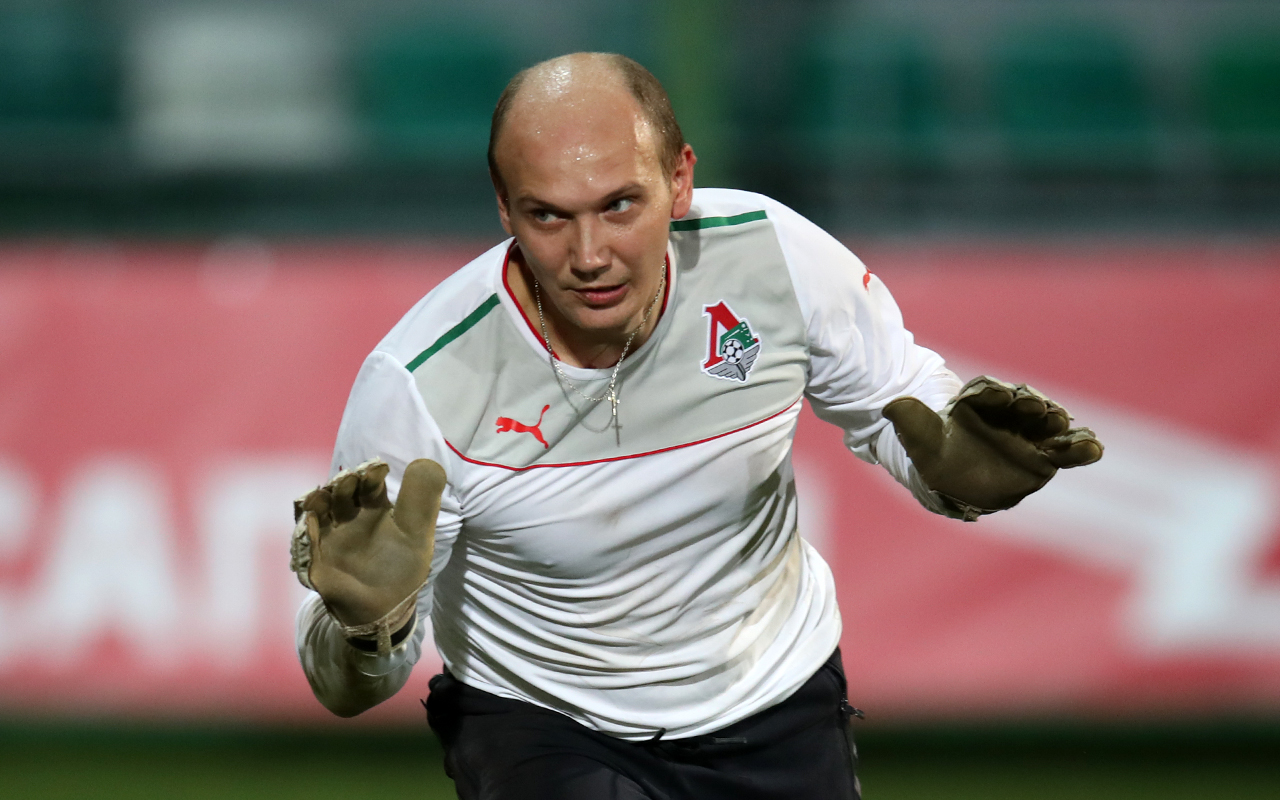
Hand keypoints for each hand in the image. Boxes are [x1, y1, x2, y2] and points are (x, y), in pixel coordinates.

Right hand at [290, 458, 445, 653]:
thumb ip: (422, 502)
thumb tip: (428, 461)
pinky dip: (306, 524)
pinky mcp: (315, 553)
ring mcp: (331, 532)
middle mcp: (351, 515)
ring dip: (321, 498)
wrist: (383, 608)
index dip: (372, 474)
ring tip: (324, 496)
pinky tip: (311, 517)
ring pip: (320, 507)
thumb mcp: (418, 534)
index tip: (377, 471)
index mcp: (376, 507)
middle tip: (350, 480)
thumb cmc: (402, 568)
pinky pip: (305, 535)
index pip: (371, 483)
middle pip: (343, 491)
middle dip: (345, 483)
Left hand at [882, 376, 1101, 518]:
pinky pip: (1066, 451)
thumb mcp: (919, 437)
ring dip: (1057, 424)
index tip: (999, 393)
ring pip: (1046, 425)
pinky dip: (1081, 449)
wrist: (951, 475)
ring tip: (1067, 428)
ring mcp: (1027, 433)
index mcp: (975, 404)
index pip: (984, 394)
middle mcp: (1005, 415)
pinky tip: (1095, 448)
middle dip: (1029, 405)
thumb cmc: (934, 453)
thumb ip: (912, 421)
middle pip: (1020, 405)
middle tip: (1037, 408)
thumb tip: (891, 406)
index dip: (992, 393)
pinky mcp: (1044, 455)